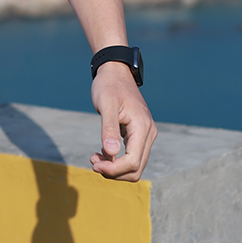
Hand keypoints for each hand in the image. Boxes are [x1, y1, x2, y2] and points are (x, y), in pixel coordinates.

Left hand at [90, 61, 156, 180]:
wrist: (115, 71)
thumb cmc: (108, 85)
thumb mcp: (105, 103)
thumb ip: (109, 128)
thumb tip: (111, 153)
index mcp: (142, 127)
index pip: (133, 161)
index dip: (114, 169)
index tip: (94, 164)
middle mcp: (148, 133)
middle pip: (136, 168)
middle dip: (114, 171)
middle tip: (93, 162)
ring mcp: (145, 135)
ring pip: (135, 165)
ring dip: (115, 168)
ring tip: (95, 158)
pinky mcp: (139, 135)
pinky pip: (131, 156)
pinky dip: (117, 160)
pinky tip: (101, 152)